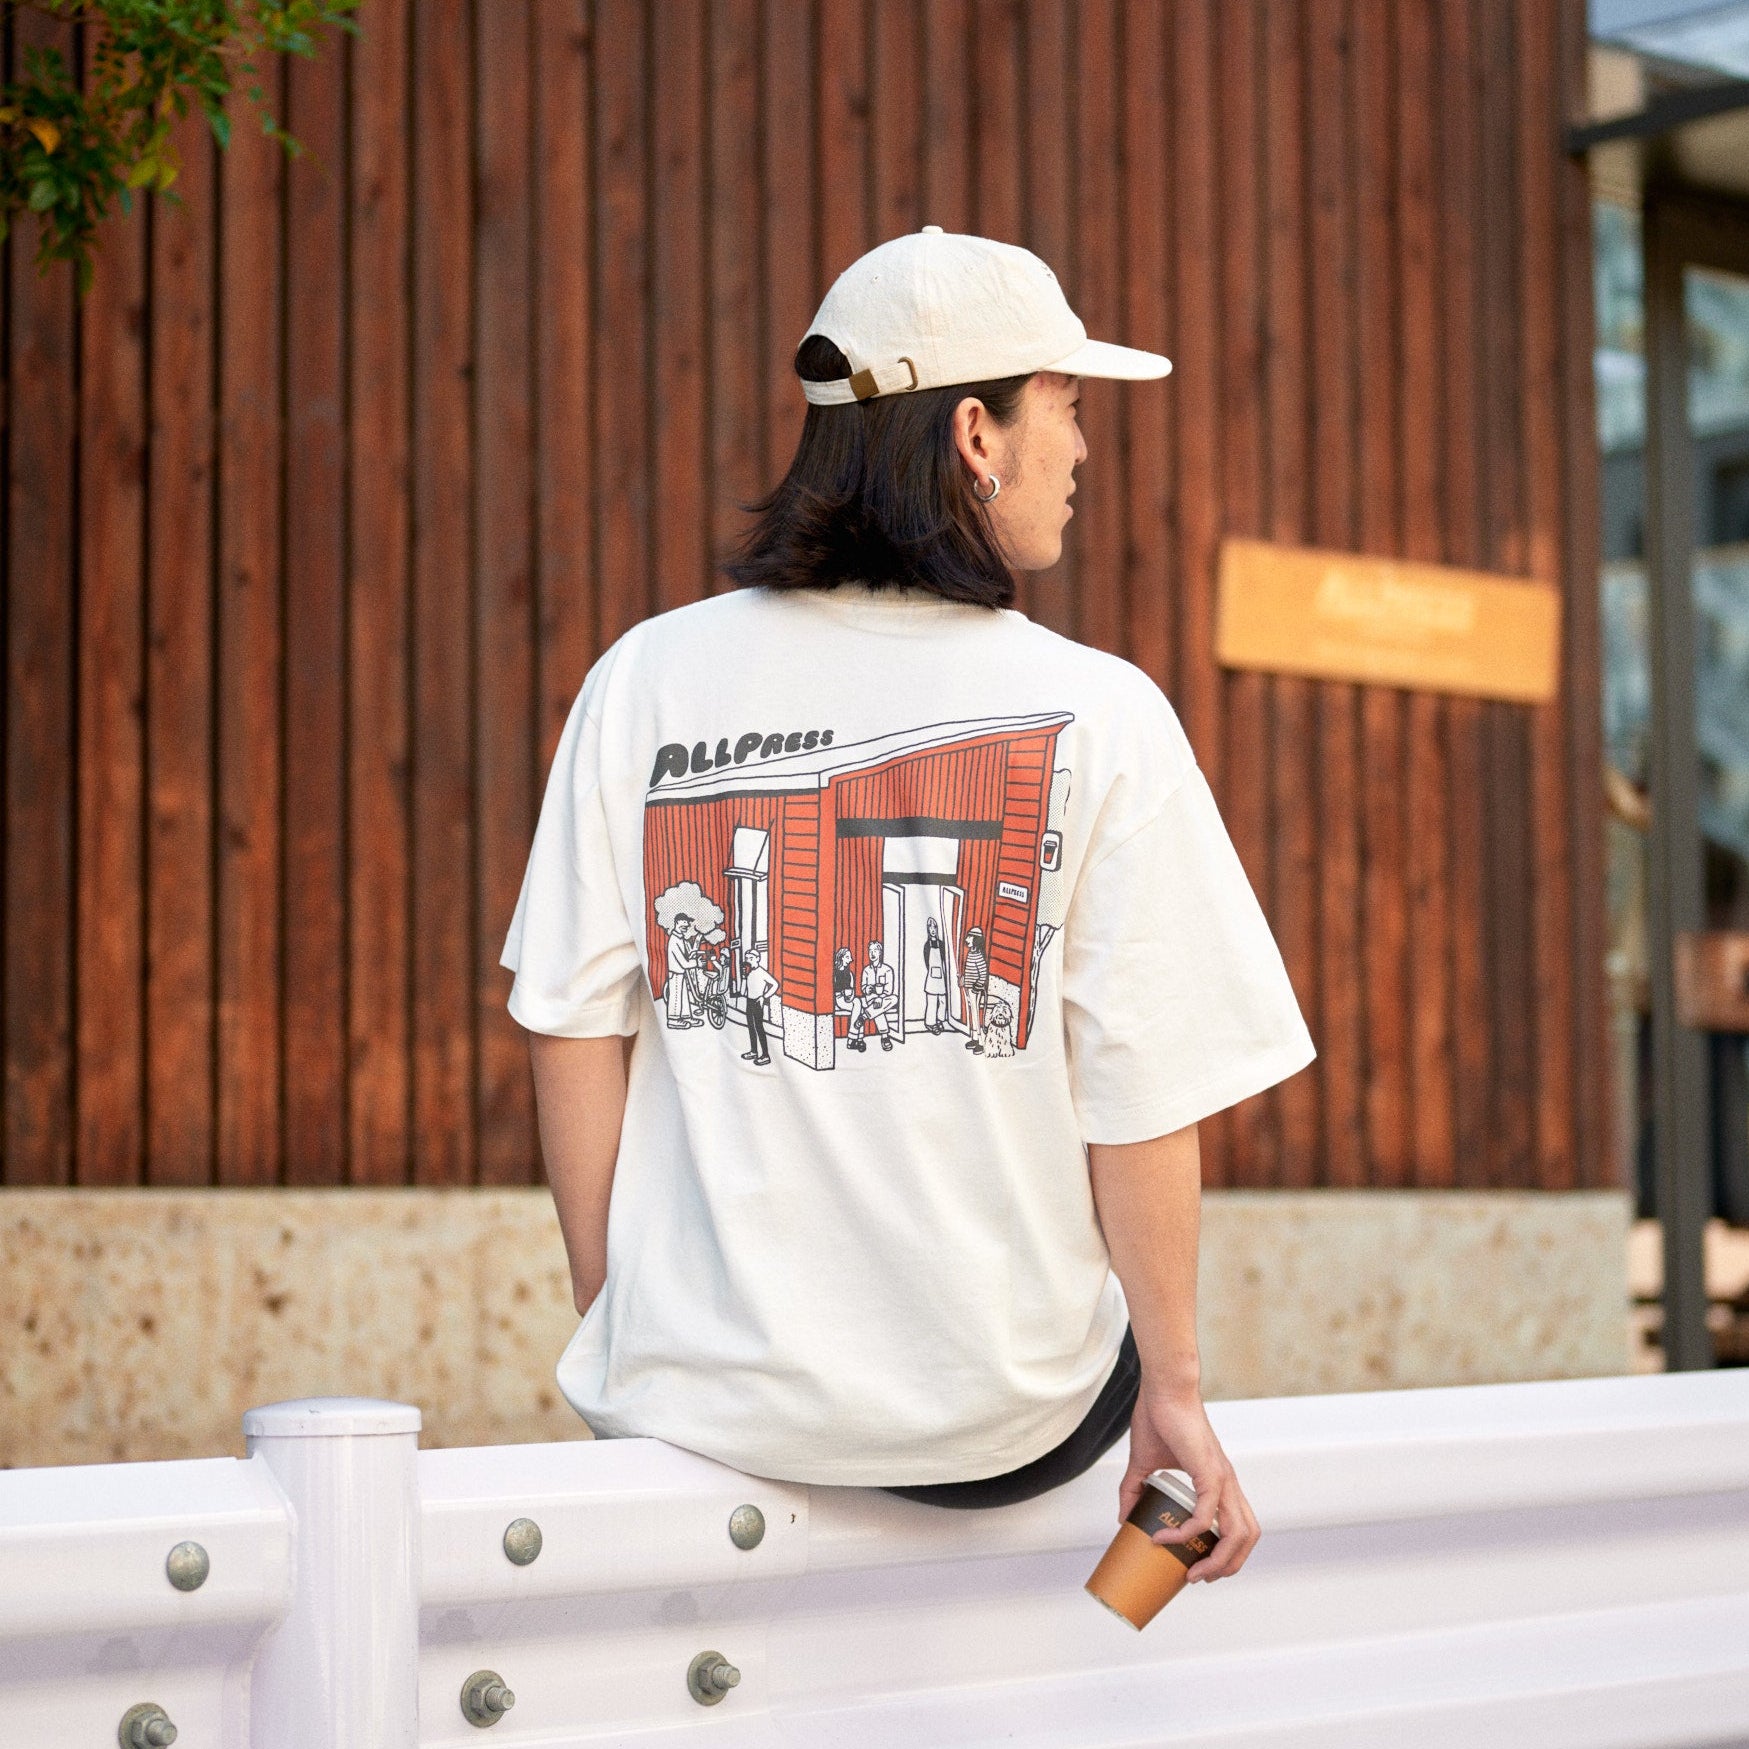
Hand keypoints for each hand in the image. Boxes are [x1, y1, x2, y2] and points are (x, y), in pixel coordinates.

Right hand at [1119, 1381, 1260, 1583]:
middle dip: (1227, 1565)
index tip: (1196, 1566)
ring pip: (1238, 1534)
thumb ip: (1134, 1490)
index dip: (1225, 1552)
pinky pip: (1205, 1517)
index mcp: (1218, 1482)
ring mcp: (1222, 1479)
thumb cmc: (1158, 1418)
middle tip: (1197, 1577)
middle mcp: (1227, 1484)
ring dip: (1218, 1560)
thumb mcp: (1143, 1462)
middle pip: (1247, 1537)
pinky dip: (1187, 1534)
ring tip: (1190, 1571)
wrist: (1163, 1390)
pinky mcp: (1210, 1474)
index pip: (1238, 1526)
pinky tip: (1163, 1537)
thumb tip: (1123, 1519)